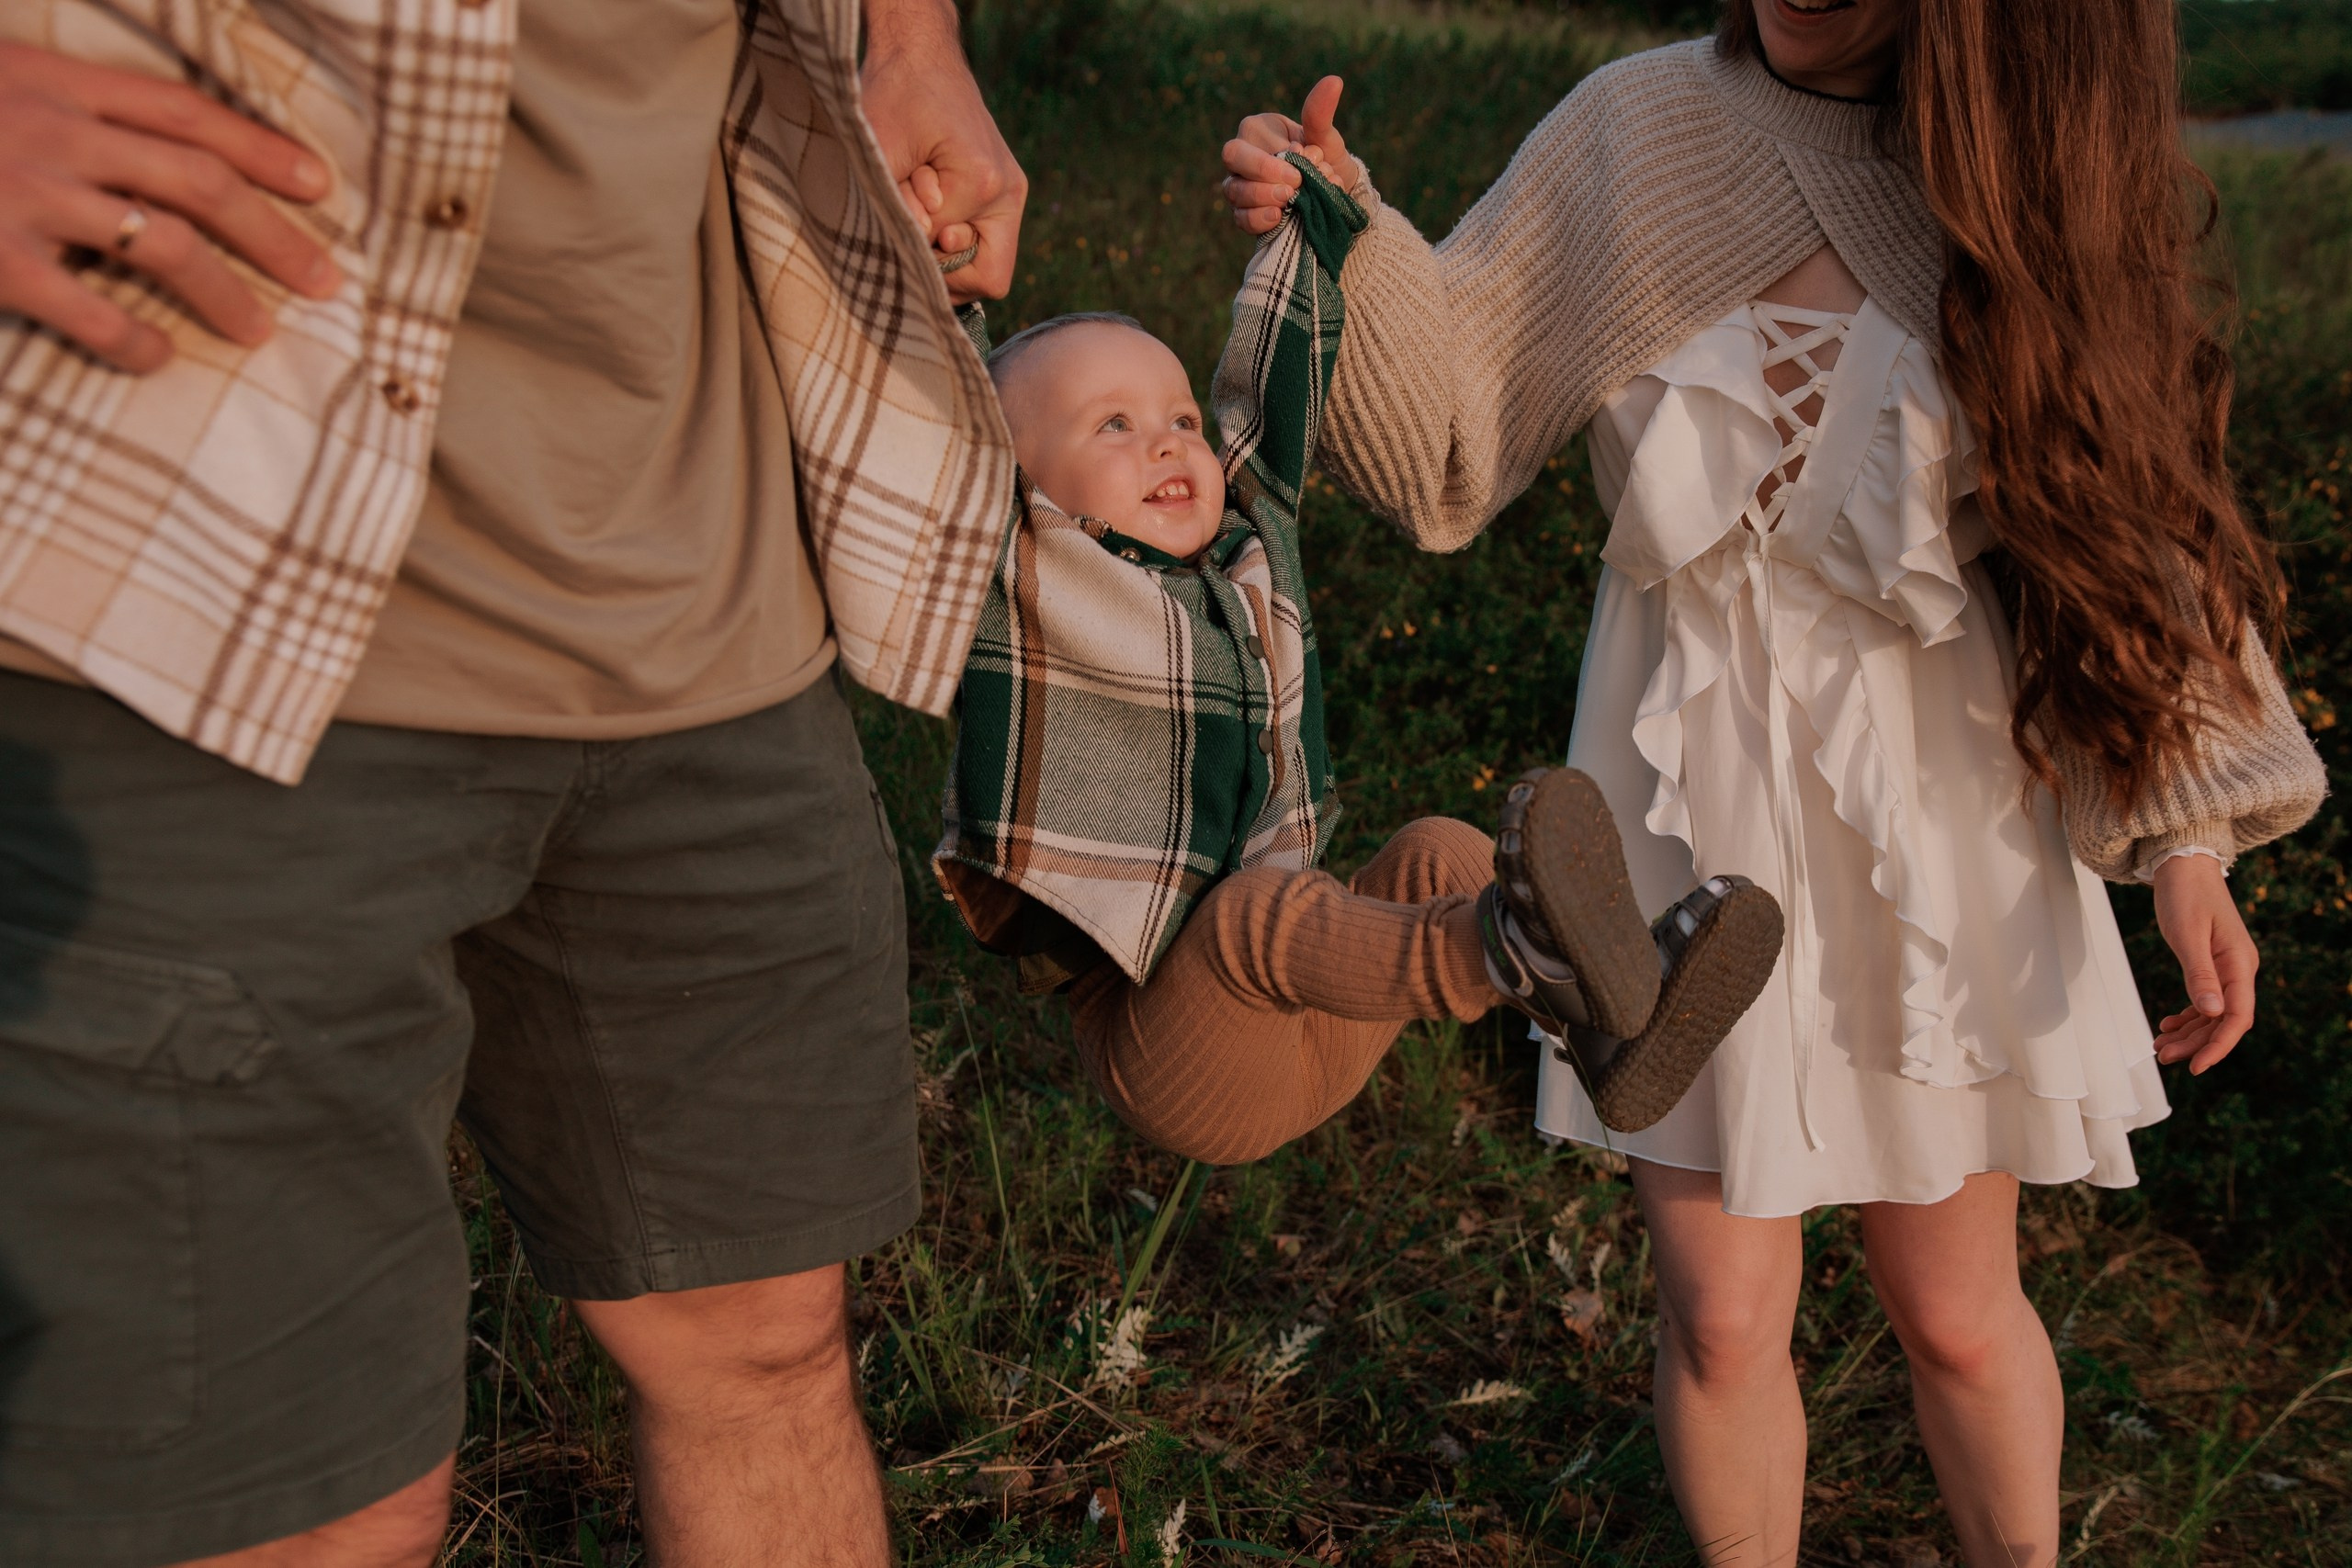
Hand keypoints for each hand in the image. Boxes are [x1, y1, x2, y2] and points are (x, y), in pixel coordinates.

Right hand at [0, 43, 340, 372]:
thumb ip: (55, 106)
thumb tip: (132, 155)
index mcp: (50, 78)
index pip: (182, 110)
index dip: (259, 148)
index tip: (319, 187)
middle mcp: (49, 129)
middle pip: (198, 179)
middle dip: (274, 233)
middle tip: (323, 280)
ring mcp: (22, 192)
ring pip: (165, 243)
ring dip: (226, 293)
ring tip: (258, 332)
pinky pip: (89, 309)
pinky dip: (134, 340)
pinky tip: (156, 359)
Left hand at [861, 0, 1027, 302]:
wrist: (918, 53)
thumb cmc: (892, 97)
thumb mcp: (881, 159)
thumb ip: (900, 216)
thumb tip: (916, 262)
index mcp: (983, 183)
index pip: (959, 267)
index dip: (923, 256)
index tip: (903, 220)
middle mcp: (1008, 192)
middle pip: (989, 278)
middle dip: (943, 266)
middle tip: (913, 228)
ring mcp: (1011, 192)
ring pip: (988, 264)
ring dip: (946, 248)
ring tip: (921, 205)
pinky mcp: (1004, 189)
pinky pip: (985, 240)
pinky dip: (953, 233)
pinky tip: (932, 203)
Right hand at [1221, 75, 1362, 235]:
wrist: (1331, 195)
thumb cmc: (1324, 159)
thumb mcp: (1325, 137)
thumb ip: (1320, 113)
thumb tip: (1334, 80)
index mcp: (1258, 129)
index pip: (1249, 135)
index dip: (1273, 154)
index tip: (1304, 162)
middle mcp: (1243, 155)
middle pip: (1232, 158)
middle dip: (1262, 173)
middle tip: (1293, 185)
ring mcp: (1240, 185)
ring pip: (1234, 190)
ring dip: (1261, 198)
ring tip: (1289, 202)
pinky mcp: (1245, 212)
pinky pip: (1240, 217)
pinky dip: (1257, 219)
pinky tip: (1277, 218)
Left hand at [2150, 854, 2257, 1073]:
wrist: (2183, 867)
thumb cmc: (2185, 895)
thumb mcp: (2187, 934)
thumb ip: (2200, 973)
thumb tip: (2214, 1012)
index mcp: (2239, 964)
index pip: (2237, 1017)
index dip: (2219, 1046)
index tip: (2196, 1066)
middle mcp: (2237, 970)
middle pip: (2223, 1021)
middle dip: (2196, 1044)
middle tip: (2164, 1058)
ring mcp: (2226, 969)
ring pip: (2212, 1014)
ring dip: (2189, 1034)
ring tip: (2160, 1048)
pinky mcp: (2211, 965)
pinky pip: (2204, 1001)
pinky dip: (2187, 1017)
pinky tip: (2168, 1026)